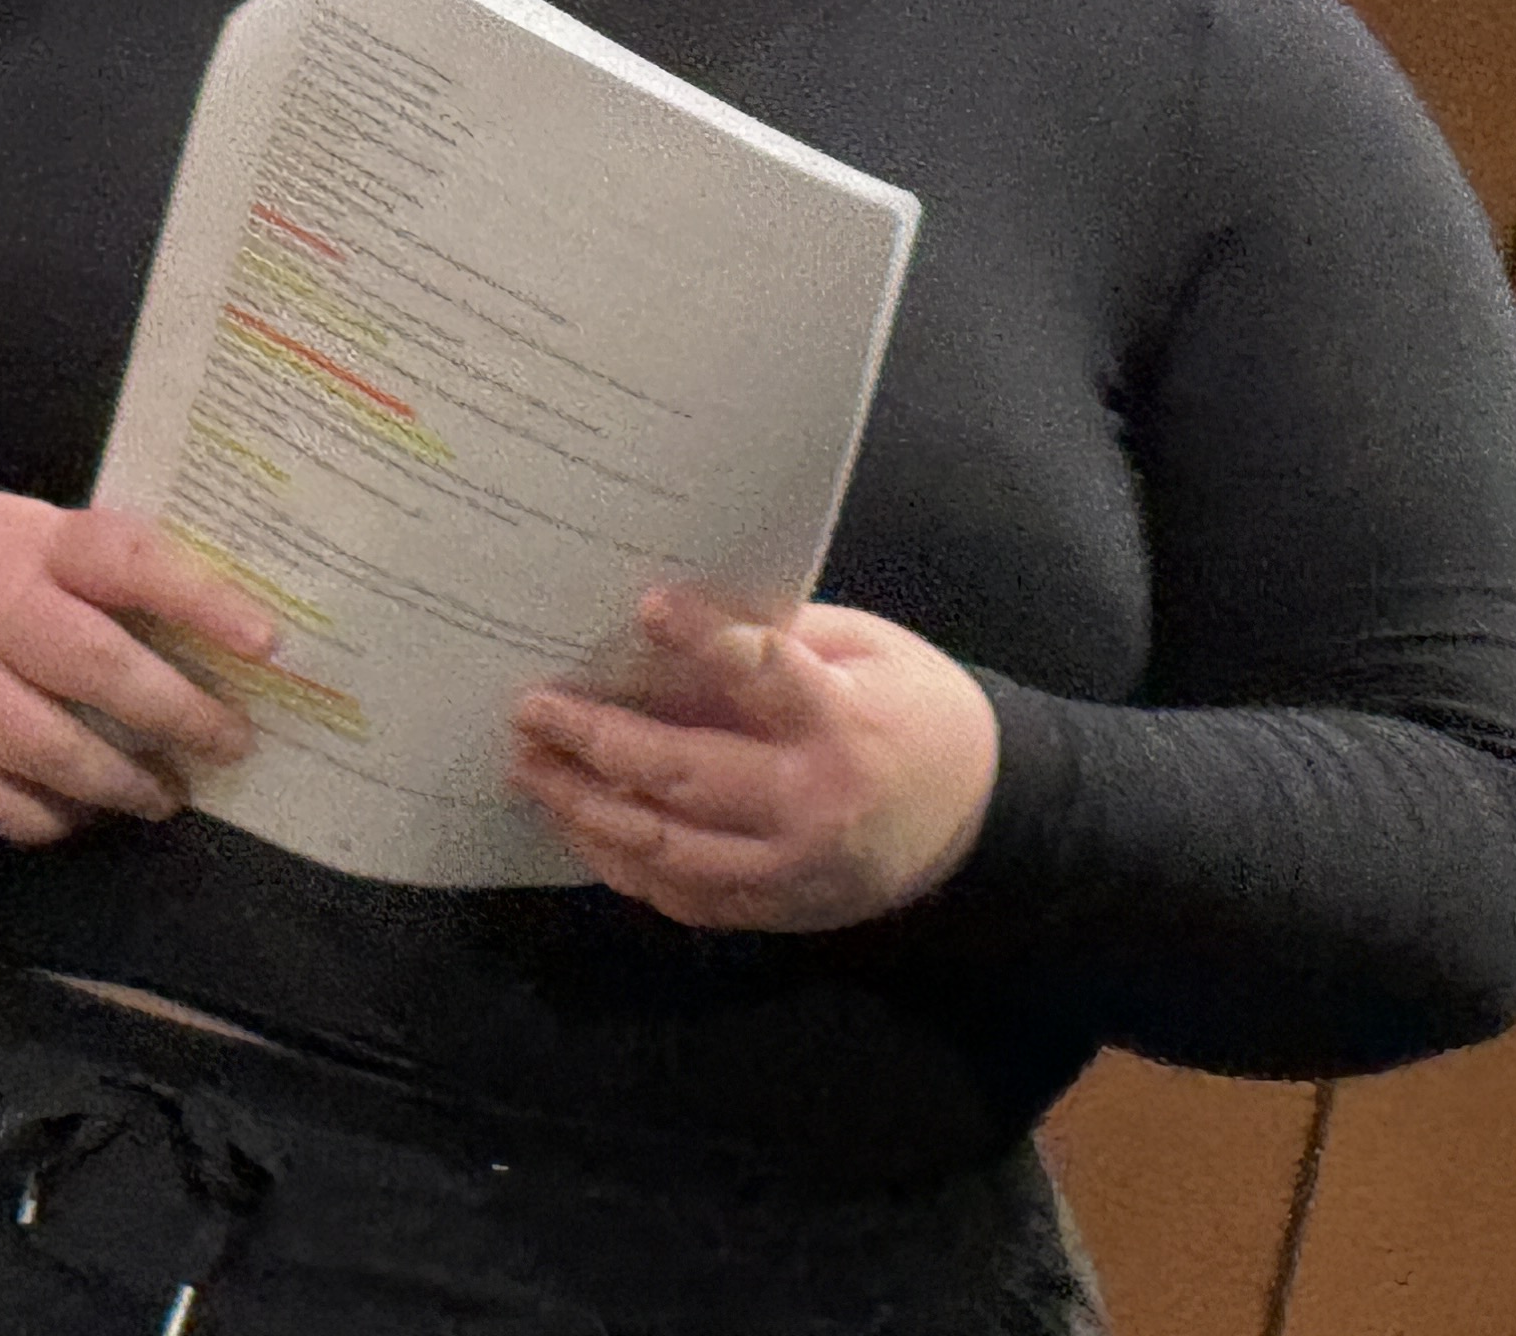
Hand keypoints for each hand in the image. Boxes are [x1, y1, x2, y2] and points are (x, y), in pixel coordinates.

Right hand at [0, 491, 276, 844]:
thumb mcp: (28, 533)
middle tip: (232, 742)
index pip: (132, 561)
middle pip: (100, 667)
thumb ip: (100, 570)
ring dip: (124, 782)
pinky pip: (0, 799)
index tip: (267, 641)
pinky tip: (84, 815)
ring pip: (54, 749)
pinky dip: (51, 817)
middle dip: (178, 713)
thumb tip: (222, 626)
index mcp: (32, 543)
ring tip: (167, 795)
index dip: (202, 600)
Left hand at [506, 589, 998, 930]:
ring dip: (585, 809)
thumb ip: (778, 638)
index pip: (764, 675)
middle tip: (530, 710)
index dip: (701, 640)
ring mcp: (792, 873)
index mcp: (845, 727)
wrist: (986, 821)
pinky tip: (579, 823)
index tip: (644, 606)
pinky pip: (682, 895)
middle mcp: (812, 809)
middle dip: (595, 742)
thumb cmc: (917, 711)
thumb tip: (674, 618)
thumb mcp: (868, 650)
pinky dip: (621, 862)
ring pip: (666, 849)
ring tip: (529, 768)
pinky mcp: (779, 909)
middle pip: (685, 777)